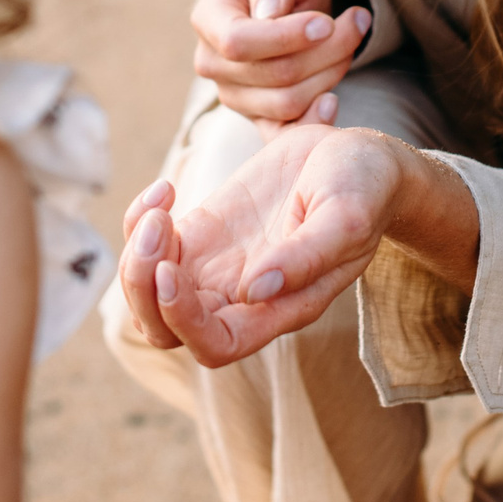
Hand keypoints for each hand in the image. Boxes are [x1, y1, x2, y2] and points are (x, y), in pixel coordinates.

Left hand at [116, 125, 411, 367]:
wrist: (359, 157)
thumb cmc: (365, 189)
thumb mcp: (346, 217)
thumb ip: (306, 257)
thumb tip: (252, 292)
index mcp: (281, 308)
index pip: (216, 344)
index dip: (184, 321)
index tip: (173, 271)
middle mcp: (242, 297)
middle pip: (166, 328)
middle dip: (144, 287)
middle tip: (160, 227)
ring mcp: (217, 264)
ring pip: (150, 291)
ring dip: (137, 254)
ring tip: (160, 205)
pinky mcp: (205, 231)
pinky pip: (152, 245)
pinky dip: (141, 221)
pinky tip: (164, 190)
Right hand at [190, 0, 370, 135]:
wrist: (293, 11)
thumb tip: (269, 9)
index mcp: (209, 19)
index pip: (238, 41)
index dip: (285, 37)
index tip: (327, 23)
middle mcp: (212, 63)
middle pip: (274, 73)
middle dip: (326, 50)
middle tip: (358, 22)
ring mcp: (233, 96)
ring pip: (288, 102)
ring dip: (331, 73)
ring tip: (350, 45)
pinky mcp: (257, 120)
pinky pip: (284, 134)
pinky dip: (312, 122)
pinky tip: (332, 101)